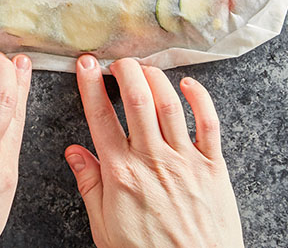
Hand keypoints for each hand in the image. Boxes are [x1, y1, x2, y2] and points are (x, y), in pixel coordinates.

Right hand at [65, 55, 243, 247]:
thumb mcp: (105, 227)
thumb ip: (89, 186)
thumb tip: (74, 153)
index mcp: (121, 173)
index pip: (100, 117)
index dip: (90, 85)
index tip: (86, 65)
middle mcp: (152, 159)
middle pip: (136, 99)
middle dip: (124, 70)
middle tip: (117, 61)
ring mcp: (185, 160)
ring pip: (168, 103)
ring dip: (154, 77)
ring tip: (143, 67)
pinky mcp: (213, 166)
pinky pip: (209, 122)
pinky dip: (199, 97)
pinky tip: (187, 84)